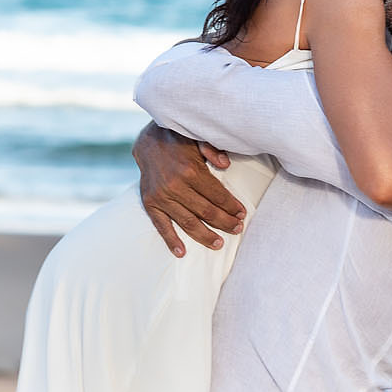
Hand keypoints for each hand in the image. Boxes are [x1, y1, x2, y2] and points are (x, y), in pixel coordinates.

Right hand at [133, 123, 245, 256]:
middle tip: (238, 229)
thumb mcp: (197, 138)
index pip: (217, 195)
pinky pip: (161, 226)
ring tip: (219, 244)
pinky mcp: (150, 204)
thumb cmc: (178, 141)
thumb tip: (226, 165)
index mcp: (190, 170)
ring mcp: (161, 197)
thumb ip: (212, 150)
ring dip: (205, 235)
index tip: (242, 214)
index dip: (232, 206)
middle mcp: (175, 186)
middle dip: (225, 222)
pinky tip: (182, 252)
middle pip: (206, 211)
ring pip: (188, 222)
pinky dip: (171, 240)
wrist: (148, 141)